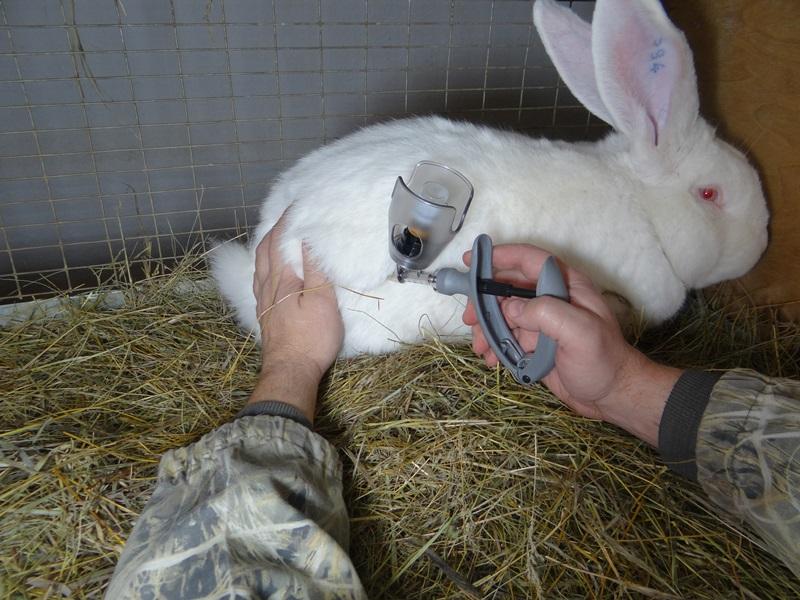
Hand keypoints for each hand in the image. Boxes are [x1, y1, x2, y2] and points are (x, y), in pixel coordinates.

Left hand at [247, 216, 343, 422]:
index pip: (280, 239)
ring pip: (259, 264)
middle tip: (287, 216)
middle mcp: (266, 286)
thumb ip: (314, 268)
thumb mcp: (322, 300)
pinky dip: (265, 265)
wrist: (290, 372)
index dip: (288, 220)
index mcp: (281, 278)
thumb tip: (307, 237)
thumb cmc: (311, 337)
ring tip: (277, 237)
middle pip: (264, 249)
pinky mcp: (264, 314)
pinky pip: (260, 279)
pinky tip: (270, 271)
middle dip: (275, 229)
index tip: (298, 204)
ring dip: (267, 246)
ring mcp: (262, 301)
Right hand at [462, 244, 680, 445]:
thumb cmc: (603, 361)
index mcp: (565, 286)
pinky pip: (506, 337)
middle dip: (483, 301)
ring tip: (480, 348)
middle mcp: (550, 298)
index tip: (470, 261)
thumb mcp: (581, 333)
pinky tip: (491, 360)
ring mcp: (541, 321)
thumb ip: (546, 313)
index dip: (499, 256)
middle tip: (469, 320)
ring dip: (486, 329)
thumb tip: (509, 308)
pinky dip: (493, 346)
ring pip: (502, 315)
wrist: (611, 396)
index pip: (528, 260)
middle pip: (507, 287)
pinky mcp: (534, 343)